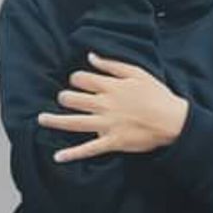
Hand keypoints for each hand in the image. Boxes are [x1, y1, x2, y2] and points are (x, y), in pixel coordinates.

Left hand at [39, 52, 189, 161]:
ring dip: (55, 121)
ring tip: (40, 119)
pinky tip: (57, 156)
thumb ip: (111, 64)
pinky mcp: (111, 142)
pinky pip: (88, 149)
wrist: (172, 120)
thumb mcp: (136, 72)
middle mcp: (104, 104)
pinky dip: (72, 154)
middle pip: (74, 99)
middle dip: (64, 97)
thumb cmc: (156, 94)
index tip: (76, 80)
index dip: (76, 79)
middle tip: (62, 98)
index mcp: (110, 86)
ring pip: (75, 122)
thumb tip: (91, 56)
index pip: (83, 79)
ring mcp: (106, 125)